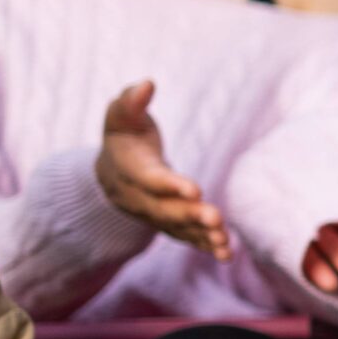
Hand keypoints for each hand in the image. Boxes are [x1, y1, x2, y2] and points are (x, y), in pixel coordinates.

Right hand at [95, 82, 230, 259]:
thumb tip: (147, 84)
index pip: (150, 179)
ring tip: (224, 243)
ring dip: (201, 235)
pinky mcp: (168, 223)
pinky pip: (186, 237)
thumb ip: (130, 101)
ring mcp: (153, 214)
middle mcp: (140, 197)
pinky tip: (226, 254)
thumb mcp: (121, 115)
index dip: (170, 185)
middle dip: (190, 215)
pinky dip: (204, 246)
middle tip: (216, 219)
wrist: (111, 171)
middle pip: (165, 210)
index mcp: (130, 169)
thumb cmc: (123, 135)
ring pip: (177, 228)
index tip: (194, 190)